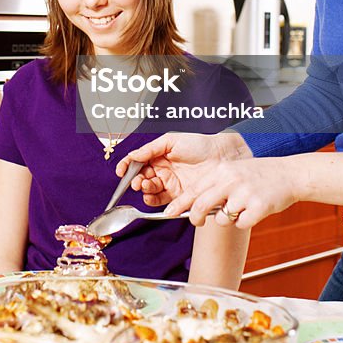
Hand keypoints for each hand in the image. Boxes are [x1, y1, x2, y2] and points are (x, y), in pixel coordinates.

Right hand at [115, 131, 249, 206]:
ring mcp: (170, 184)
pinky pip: (162, 202)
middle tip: (138, 181)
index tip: (121, 172)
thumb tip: (133, 156)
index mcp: (159, 156)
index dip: (127, 167)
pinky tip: (152, 197)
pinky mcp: (179, 196)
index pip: (137, 163)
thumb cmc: (199, 144)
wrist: (221, 157)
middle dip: (136, 180)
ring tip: (147, 186)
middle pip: (141, 178)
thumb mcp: (172, 140)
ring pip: (150, 191)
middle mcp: (163, 171)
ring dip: (144, 190)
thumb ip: (151, 148)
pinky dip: (153, 201)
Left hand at [166, 156, 299, 228]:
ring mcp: (245, 193)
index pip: (194, 189)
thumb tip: (194, 204)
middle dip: (195, 218)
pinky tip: (253, 210)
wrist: (289, 174)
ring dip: (227, 219)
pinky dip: (244, 222)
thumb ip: (216, 185)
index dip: (179, 203)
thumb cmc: (260, 174)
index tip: (168, 213)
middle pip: (201, 205)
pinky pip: (241, 224)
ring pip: (221, 218)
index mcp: (223, 170)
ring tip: (240, 208)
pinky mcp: (259, 207)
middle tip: (197, 222)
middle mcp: (231, 180)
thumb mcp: (234, 171)